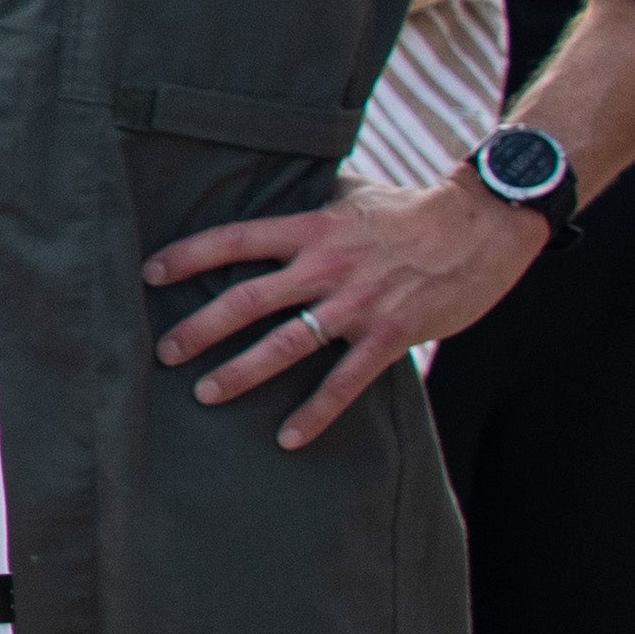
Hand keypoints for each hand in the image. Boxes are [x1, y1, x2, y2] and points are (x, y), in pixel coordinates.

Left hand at [144, 177, 549, 446]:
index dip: (190, 256)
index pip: (236, 240)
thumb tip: (269, 197)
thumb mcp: (352, 197)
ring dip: (242, 372)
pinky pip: (345, 381)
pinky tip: (288, 436)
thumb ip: (309, 208)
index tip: (151, 274)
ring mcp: (358, 304)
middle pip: (248, 300)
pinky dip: (316, 411)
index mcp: (311, 230)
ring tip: (205, 393)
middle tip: (162, 352)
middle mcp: (326, 267)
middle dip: (200, 328)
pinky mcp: (390, 335)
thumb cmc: (413, 210)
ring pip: (286, 344)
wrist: (483, 225)